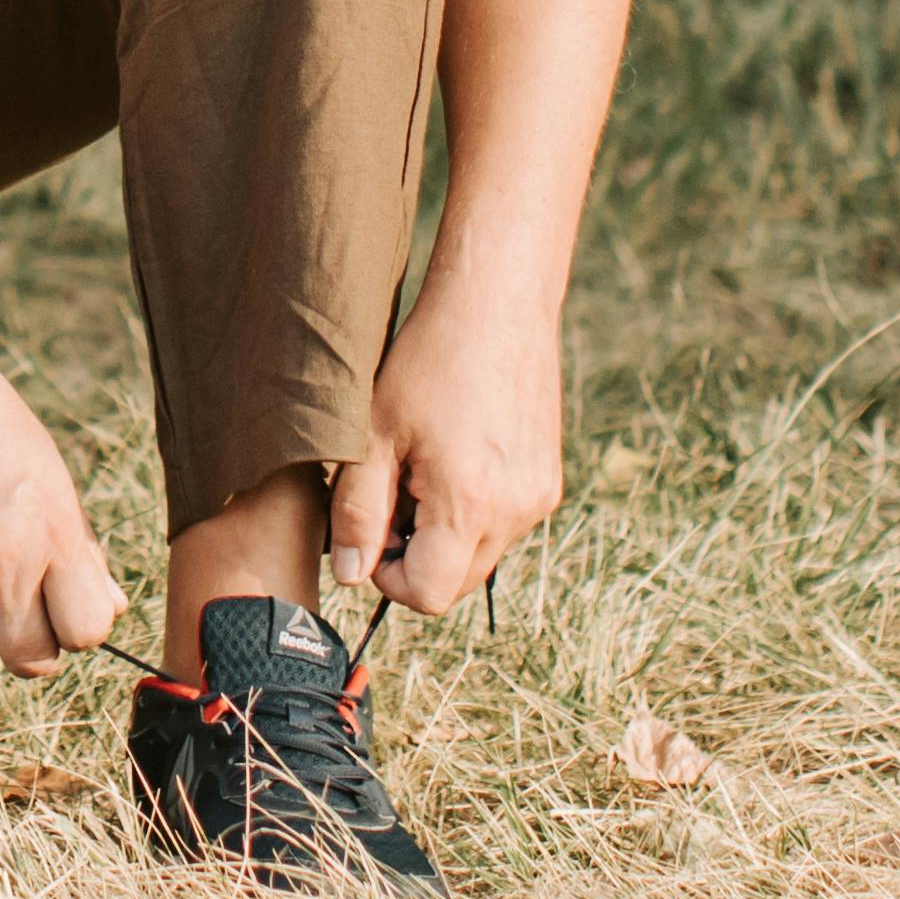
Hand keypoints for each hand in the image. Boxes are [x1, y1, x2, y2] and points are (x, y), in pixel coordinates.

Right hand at [0, 330, 128, 676]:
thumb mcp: (47, 469)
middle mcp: (5, 556)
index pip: (87, 630)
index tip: (65, 605)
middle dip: (30, 641)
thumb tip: (110, 607)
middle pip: (30, 658)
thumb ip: (77, 544)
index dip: (78, 625)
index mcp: (53, 528)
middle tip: (22, 604)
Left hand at [328, 280, 567, 618]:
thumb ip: (357, 511)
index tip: (371, 527)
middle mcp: (516, 512)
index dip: (386, 575)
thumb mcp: (373, 433)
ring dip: (444, 533)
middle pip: (456, 582)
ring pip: (480, 555)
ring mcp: (540, 498)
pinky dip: (473, 511)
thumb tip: (350, 577)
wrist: (498, 303)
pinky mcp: (549, 481)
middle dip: (414, 555)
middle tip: (391, 490)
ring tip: (422, 466)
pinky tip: (455, 455)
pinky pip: (504, 525)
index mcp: (471, 504)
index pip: (427, 594)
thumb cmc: (428, 358)